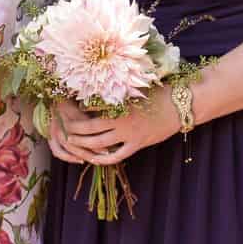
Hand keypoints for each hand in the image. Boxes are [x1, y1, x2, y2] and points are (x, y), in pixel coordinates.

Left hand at [45, 91, 179, 166]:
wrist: (180, 105)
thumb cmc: (158, 92)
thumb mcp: (135, 87)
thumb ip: (116, 90)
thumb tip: (97, 85)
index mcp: (118, 102)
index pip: (89, 107)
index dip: (74, 108)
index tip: (63, 106)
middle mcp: (121, 119)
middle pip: (89, 127)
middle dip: (73, 128)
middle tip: (62, 126)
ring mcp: (129, 134)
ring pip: (98, 143)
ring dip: (82, 144)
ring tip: (71, 142)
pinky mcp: (137, 144)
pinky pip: (116, 155)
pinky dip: (103, 158)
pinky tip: (93, 158)